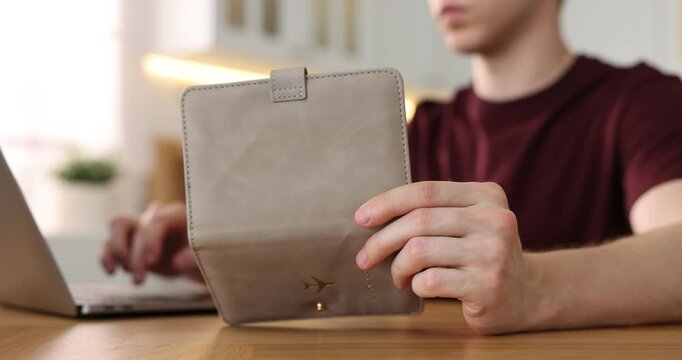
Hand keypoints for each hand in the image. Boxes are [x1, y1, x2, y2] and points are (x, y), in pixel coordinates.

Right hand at [100, 201, 202, 284]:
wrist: (195, 257)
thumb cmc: (202, 251)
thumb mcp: (204, 255)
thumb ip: (192, 258)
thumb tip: (176, 264)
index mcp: (176, 213)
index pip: (156, 221)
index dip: (150, 242)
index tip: (152, 263)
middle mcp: (154, 215)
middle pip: (132, 224)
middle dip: (133, 255)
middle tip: (140, 280)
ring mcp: (140, 225)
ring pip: (116, 226)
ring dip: (117, 253)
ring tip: (133, 277)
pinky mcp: (129, 240)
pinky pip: (109, 243)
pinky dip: (106, 256)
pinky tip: (111, 272)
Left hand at [354, 181, 542, 333]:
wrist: (528, 294)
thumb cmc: (482, 254)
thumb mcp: (470, 221)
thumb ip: (436, 210)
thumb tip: (373, 215)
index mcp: (487, 195)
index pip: (426, 191)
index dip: (387, 202)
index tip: (361, 218)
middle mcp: (494, 220)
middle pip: (418, 221)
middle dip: (381, 240)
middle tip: (365, 257)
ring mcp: (492, 253)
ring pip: (419, 251)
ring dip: (398, 267)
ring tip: (399, 276)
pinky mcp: (486, 286)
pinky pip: (429, 281)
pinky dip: (416, 285)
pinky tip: (421, 288)